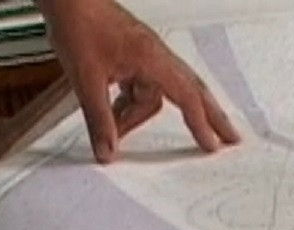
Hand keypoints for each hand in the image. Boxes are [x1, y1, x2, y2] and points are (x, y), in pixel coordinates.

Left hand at [38, 0, 240, 162]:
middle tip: (227, 137)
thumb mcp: (86, 80)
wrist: (66, 0)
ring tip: (116, 130)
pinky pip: (140, 87)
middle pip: (190, 91)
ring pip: (154, 95)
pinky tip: (112, 112)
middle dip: (208, 116)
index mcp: (152, 58)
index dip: (201, 123)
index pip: (186, 95)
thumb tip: (107, 150)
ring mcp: (144, 55)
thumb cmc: (79, 24)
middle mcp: (154, 55)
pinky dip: (129, 104)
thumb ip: (98, 120)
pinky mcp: (131, 55)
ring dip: (136, 116)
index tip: (213, 144)